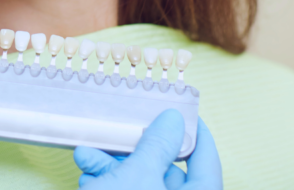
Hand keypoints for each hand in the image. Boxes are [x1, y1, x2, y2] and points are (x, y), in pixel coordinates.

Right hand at [74, 111, 221, 189]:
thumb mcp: (138, 175)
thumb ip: (156, 145)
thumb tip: (173, 118)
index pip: (206, 161)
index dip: (194, 132)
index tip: (182, 111)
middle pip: (164, 169)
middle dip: (134, 148)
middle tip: (121, 129)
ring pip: (139, 180)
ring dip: (110, 165)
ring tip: (86, 154)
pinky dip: (105, 182)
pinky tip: (87, 175)